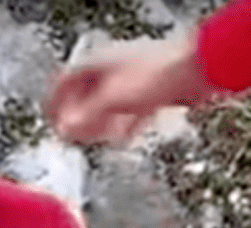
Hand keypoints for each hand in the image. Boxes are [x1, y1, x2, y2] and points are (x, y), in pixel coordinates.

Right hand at [44, 36, 221, 144]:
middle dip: (77, 117)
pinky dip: (123, 124)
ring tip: (97, 141)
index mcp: (98, 63)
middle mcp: (113, 68)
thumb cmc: (159, 77)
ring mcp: (133, 78)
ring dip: (100, 124)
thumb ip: (86, 117)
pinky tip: (125, 137)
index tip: (50, 123)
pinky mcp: (152, 89)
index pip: (64, 81)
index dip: (53, 103)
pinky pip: (129, 109)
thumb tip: (64, 131)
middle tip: (71, 137)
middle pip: (84, 94)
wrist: (200, 69)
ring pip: (107, 104)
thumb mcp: (113, 100)